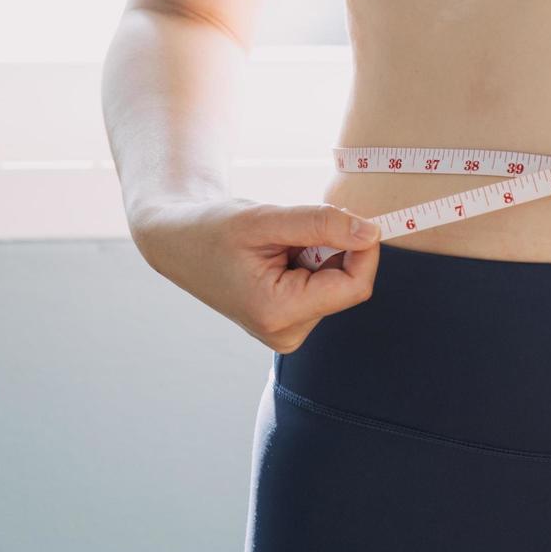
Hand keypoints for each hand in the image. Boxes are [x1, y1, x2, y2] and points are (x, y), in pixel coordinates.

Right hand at [132, 198, 381, 352]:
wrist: (178, 242)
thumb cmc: (212, 228)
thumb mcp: (266, 218)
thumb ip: (322, 224)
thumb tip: (372, 233)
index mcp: (278, 313)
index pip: (355, 286)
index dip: (364, 250)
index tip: (354, 218)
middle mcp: (286, 332)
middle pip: (347, 285)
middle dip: (334, 249)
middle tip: (293, 231)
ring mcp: (287, 331)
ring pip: (337, 284)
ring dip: (321, 254)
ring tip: (278, 245)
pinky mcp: (290, 322)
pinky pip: (323, 287)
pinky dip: (311, 263)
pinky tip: (279, 257)